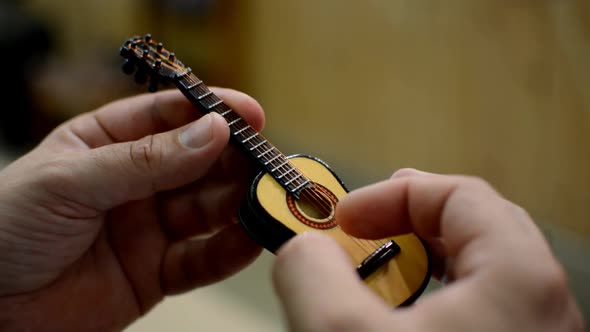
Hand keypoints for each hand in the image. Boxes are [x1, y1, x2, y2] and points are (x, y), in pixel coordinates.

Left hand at [0, 89, 263, 330]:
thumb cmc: (3, 232)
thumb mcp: (69, 182)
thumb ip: (143, 161)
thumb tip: (209, 133)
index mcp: (106, 144)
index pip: (167, 117)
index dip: (210, 112)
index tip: (249, 114)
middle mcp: (135, 182)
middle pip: (198, 163)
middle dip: (235, 161)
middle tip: (268, 163)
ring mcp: (149, 227)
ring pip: (208, 209)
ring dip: (240, 204)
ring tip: (268, 200)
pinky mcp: (157, 272)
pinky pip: (201, 259)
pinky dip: (229, 250)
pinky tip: (251, 238)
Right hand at [273, 169, 584, 331]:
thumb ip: (309, 273)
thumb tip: (301, 249)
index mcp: (518, 277)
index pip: (455, 192)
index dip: (387, 195)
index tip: (343, 218)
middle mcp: (542, 302)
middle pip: (471, 229)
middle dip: (404, 227)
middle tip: (362, 236)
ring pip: (476, 275)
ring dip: (417, 269)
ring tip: (377, 285)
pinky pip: (478, 313)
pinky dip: (433, 307)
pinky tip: (399, 323)